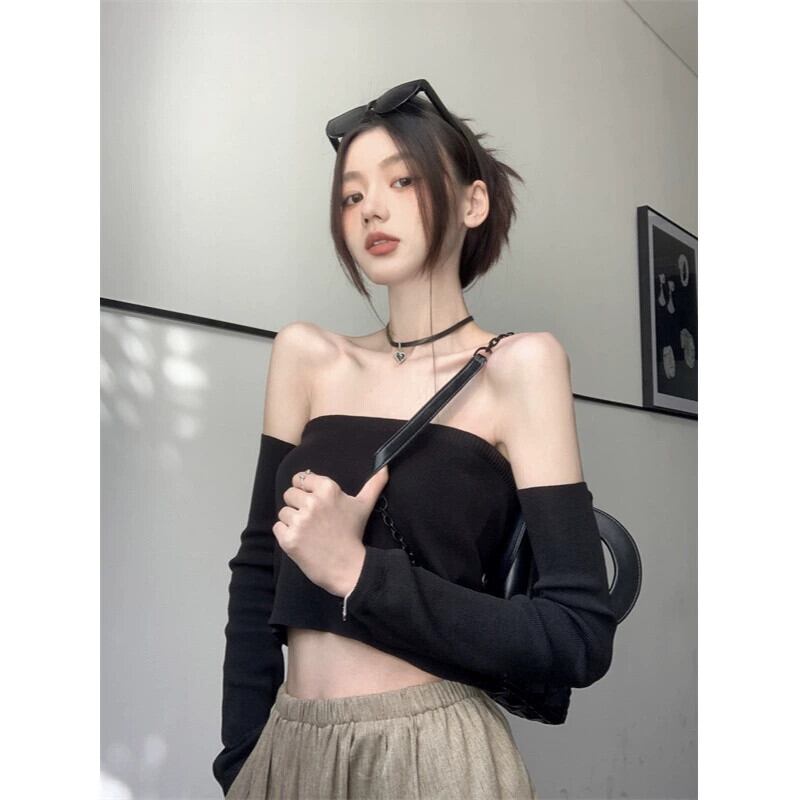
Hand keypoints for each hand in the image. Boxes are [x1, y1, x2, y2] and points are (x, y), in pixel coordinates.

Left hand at [273, 464, 389, 596]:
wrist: (347, 567)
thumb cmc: (354, 534)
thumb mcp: (364, 506)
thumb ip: (373, 484)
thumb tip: (385, 468)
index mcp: (328, 489)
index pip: (300, 479)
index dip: (305, 490)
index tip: (313, 503)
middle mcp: (312, 502)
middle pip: (289, 494)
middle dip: (298, 506)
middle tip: (313, 521)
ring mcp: (300, 521)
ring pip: (283, 512)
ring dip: (292, 522)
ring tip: (309, 532)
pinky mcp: (289, 538)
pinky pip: (277, 527)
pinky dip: (286, 535)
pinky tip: (301, 541)